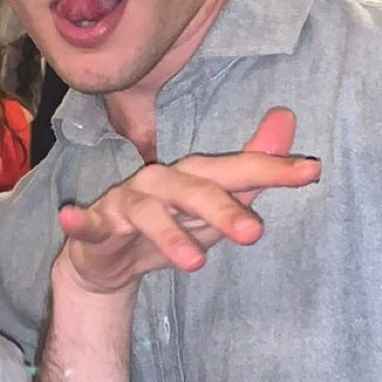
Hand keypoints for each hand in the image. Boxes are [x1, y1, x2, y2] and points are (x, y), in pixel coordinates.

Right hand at [56, 110, 319, 292]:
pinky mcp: (96, 226)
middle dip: (223, 209)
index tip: (311, 171)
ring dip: (169, 235)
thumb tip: (288, 117)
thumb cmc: (171, 225)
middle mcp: (161, 181)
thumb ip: (251, 168)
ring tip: (194, 264)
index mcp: (195, 176)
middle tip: (254, 233)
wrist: (110, 259)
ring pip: (148, 213)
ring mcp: (126, 202)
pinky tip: (71, 216)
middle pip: (194, 189)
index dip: (271, 169)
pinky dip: (80, 220)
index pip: (236, 170)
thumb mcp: (217, 203)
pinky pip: (88, 223)